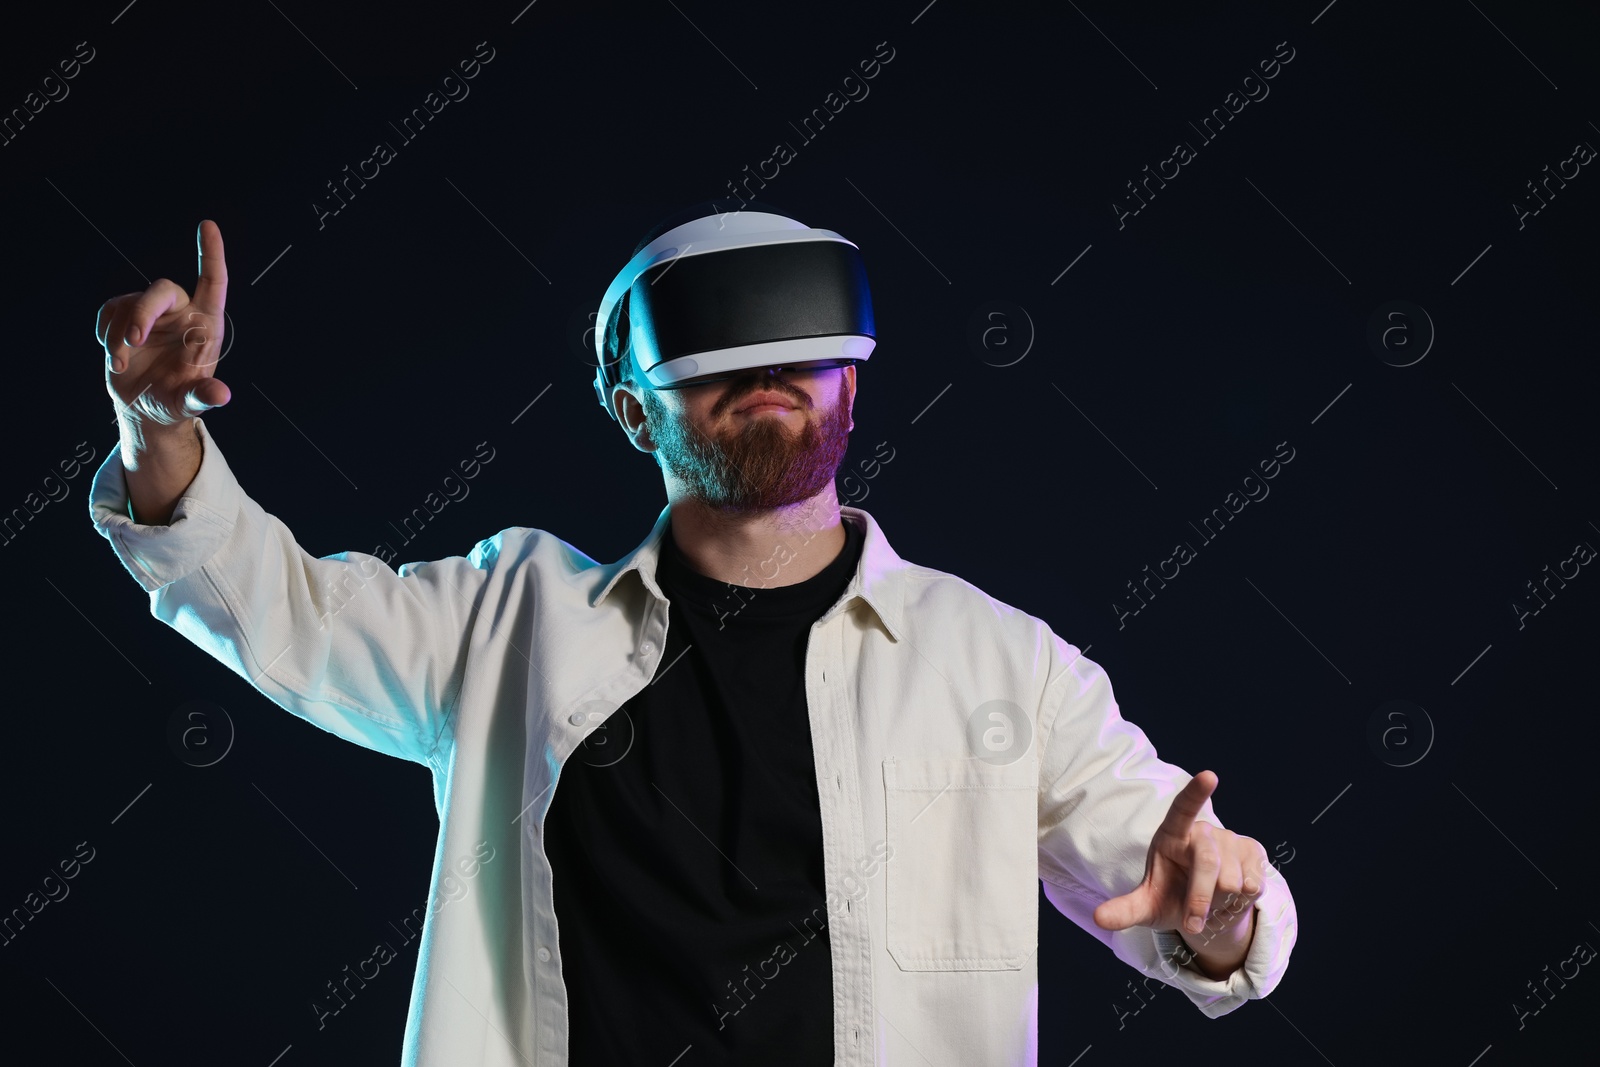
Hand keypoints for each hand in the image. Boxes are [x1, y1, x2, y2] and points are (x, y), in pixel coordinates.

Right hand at [99, 220, 230, 434]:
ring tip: (121, 366)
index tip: (207, 225)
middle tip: (132, 343)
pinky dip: (106, 335)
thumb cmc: (175, 400)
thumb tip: (221, 395)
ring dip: (119, 338)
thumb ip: (203, 396)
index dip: (211, 254)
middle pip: (161, 290)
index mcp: (206, 325)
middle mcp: (181, 312)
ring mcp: (152, 312)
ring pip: (128, 305)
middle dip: (143, 313)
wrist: (145, 407)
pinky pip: (109, 312)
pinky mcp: (125, 315)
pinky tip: (116, 356)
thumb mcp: (188, 402)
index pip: (212, 282)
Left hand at [1092, 770, 1267, 939]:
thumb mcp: (1146, 907)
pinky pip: (1254, 884)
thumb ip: (1124, 910)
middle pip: (1208, 864)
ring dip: (1221, 903)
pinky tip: (1231, 897)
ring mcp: (1230, 839)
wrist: (1205, 910)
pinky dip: (1240, 902)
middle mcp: (1202, 831)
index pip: (1183, 808)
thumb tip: (1099, 918)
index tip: (1210, 776)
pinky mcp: (1253, 852)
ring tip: (1211, 901)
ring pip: (1233, 880)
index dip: (1196, 793)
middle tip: (1193, 923)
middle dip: (1200, 901)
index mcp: (1172, 835)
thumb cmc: (1170, 898)